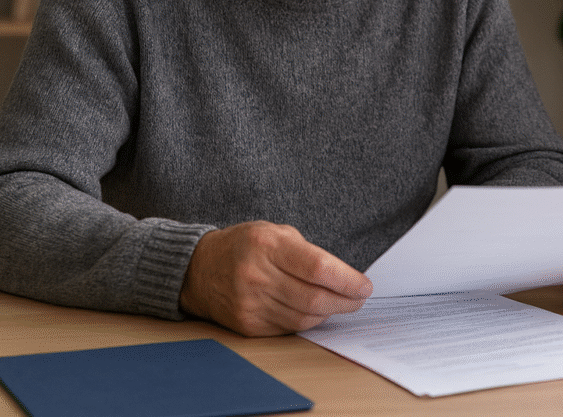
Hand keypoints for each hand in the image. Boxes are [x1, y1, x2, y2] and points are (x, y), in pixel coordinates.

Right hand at [179, 221, 371, 335]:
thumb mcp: (275, 233)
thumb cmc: (245, 246)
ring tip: (341, 303)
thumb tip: (344, 277)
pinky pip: (289, 328)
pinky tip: (316, 311)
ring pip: (304, 318)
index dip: (347, 280)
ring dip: (329, 312)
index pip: (318, 268)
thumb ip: (308, 252)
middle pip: (315, 298)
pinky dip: (308, 321)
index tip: (364, 286)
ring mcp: (250, 304)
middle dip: (345, 301)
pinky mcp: (247, 325)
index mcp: (267, 246)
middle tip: (359, 298)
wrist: (198, 269)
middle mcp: (257, 276)